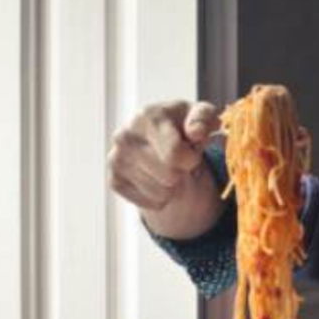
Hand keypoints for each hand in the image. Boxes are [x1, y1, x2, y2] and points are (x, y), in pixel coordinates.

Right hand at [107, 100, 225, 238]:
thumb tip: (196, 133)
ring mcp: (116, 159)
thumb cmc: (185, 125)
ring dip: (174, 184)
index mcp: (146, 117)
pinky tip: (159, 177)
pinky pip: (152, 202)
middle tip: (179, 158)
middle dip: (183, 170)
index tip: (192, 151)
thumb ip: (204, 119)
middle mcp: (124, 136)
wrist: (159, 136)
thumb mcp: (203, 115)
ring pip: (162, 192)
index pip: (174, 153)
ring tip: (169, 165)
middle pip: (170, 176)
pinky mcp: (114, 180)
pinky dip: (163, 196)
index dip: (192, 158)